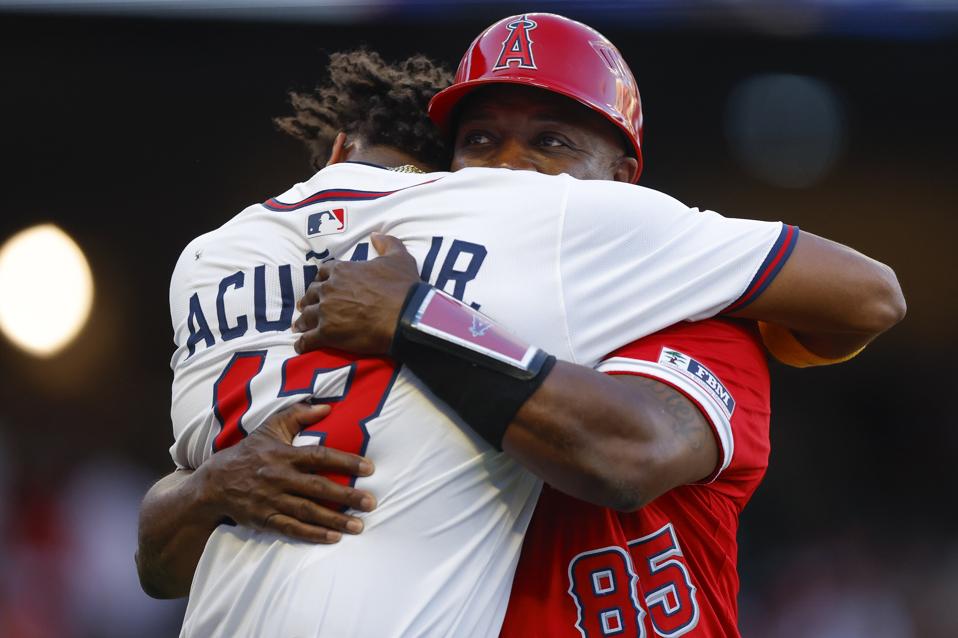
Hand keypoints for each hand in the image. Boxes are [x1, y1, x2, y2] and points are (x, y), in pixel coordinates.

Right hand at [195, 402, 376, 542]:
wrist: (214, 482)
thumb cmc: (249, 452)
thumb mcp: (270, 427)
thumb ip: (298, 415)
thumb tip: (327, 407)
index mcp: (284, 454)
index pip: (319, 456)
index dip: (345, 462)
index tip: (369, 468)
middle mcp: (279, 477)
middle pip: (317, 487)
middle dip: (346, 496)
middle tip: (371, 503)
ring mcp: (271, 500)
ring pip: (307, 511)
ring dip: (334, 520)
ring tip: (359, 526)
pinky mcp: (265, 519)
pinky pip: (292, 529)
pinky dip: (313, 534)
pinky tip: (334, 538)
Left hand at [293, 233, 418, 354]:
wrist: (406, 315)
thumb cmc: (402, 287)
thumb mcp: (400, 258)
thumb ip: (387, 243)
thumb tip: (376, 235)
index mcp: (342, 270)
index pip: (322, 272)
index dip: (321, 279)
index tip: (321, 286)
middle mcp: (329, 289)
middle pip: (311, 294)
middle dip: (309, 300)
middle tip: (307, 307)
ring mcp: (326, 311)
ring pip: (306, 316)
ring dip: (302, 321)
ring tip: (299, 327)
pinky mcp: (328, 333)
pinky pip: (308, 339)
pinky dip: (302, 343)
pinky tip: (300, 347)